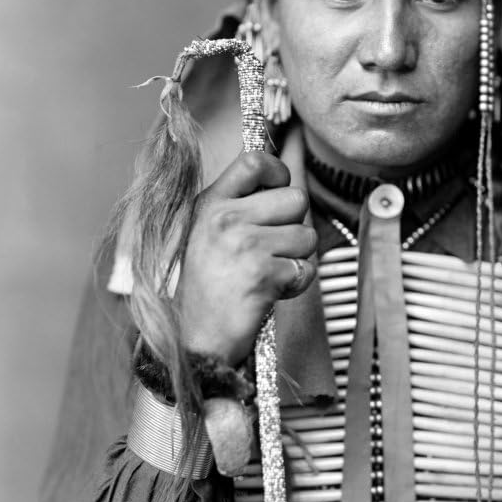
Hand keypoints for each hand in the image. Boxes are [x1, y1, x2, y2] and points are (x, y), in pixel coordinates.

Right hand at [176, 151, 316, 363]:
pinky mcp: (264, 275)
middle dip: (294, 224)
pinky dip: (296, 284)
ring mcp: (245, 246)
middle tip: (272, 248)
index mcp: (211, 204)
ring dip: (296, 258)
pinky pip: (306, 268)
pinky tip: (270, 292)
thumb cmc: (206, 289)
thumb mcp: (206, 234)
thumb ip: (237, 205)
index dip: (278, 171)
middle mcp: (226, 219)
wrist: (194, 339)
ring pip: (307, 235)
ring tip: (268, 273)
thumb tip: (279, 181)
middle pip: (296, 198)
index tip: (279, 188)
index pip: (254, 161)